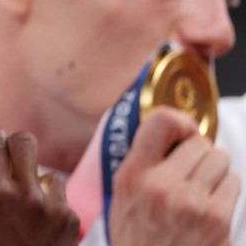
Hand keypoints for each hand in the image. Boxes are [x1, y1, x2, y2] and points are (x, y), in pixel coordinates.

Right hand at [0, 130, 78, 245]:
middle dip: (15, 145)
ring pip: (46, 173)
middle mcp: (28, 195)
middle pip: (25, 141)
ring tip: (25, 210)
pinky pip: (59, 198)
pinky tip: (38, 228)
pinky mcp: (71, 220)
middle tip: (10, 158)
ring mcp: (53, 208)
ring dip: (35, 183)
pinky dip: (49, 207)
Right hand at [109, 108, 238, 245]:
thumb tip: (168, 132)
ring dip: (214, 170)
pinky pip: (234, 182)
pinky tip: (211, 203)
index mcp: (132, 176)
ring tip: (201, 187)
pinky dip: (226, 189)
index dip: (178, 121)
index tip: (181, 132)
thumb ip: (140, 164)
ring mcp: (192, 202)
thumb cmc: (138, 238)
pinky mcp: (217, 218)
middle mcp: (161, 185)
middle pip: (198, 142)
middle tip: (190, 170)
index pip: (160, 122)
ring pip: (220, 159)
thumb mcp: (122, 197)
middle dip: (198, 153)